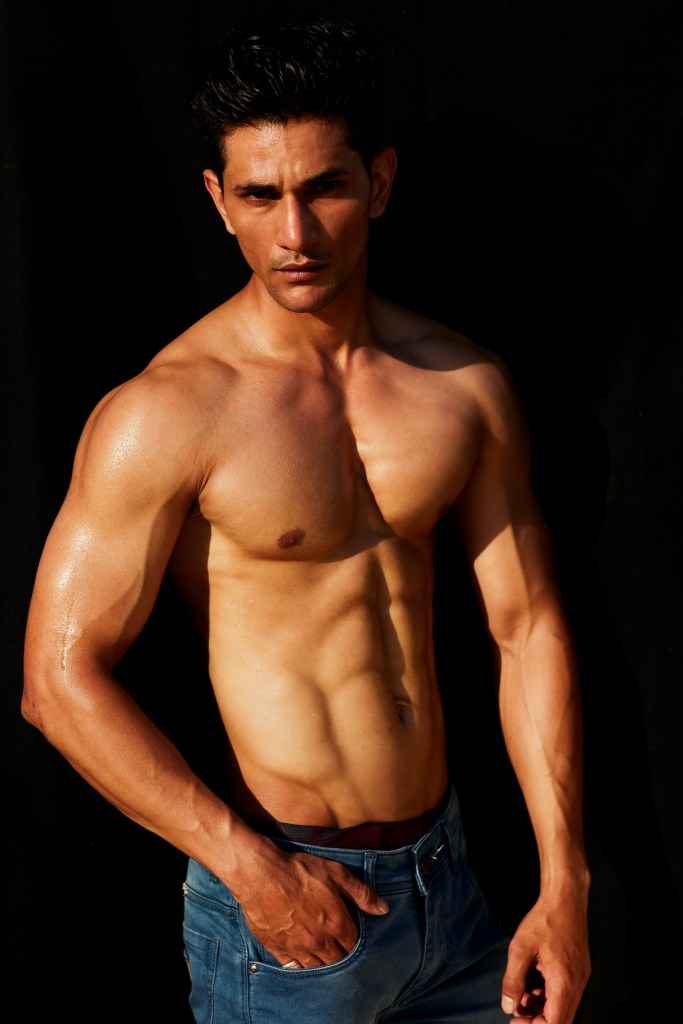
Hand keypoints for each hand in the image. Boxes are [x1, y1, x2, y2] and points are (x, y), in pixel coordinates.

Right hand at [235, 843, 388, 967]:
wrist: (260, 874)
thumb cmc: (299, 870)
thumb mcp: (335, 873)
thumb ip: (361, 893)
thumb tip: (383, 909)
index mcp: (336, 924)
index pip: (355, 945)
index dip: (357, 943)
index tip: (356, 938)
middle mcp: (319, 942)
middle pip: (338, 961)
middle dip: (343, 956)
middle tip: (342, 949)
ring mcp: (297, 948)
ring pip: (318, 968)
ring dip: (324, 964)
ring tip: (327, 958)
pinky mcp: (278, 948)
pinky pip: (294, 967)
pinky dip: (301, 966)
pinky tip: (304, 960)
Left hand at [501, 893, 589, 1023]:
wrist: (566, 898)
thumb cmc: (545, 919)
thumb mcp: (520, 948)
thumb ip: (513, 980)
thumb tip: (508, 1007)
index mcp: (564, 982)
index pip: (554, 1023)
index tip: (515, 1021)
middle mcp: (576, 984)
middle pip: (560, 1019)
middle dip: (538, 1021)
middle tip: (517, 1014)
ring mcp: (580, 978)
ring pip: (564, 1009)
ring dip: (543, 1010)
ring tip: (522, 999)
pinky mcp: (579, 971)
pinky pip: (566, 995)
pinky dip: (549, 998)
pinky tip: (533, 988)